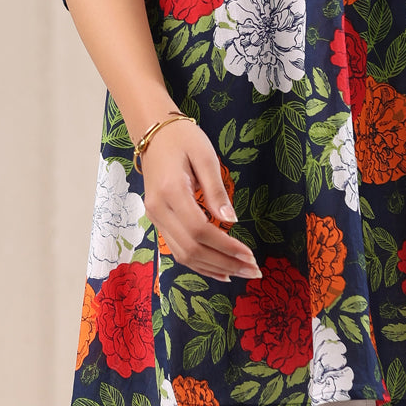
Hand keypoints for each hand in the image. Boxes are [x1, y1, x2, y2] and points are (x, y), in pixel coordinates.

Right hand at [140, 118, 261, 282]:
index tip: (249, 254)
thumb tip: (232, 220)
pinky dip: (198, 263)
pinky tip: (218, 270)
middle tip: (252, 271)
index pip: (200, 230)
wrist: (152, 131)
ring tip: (239, 274)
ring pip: (182, 255)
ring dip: (213, 268)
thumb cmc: (182, 138)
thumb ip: (217, 190)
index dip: (225, 246)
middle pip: (191, 249)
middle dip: (224, 263)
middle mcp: (159, 210)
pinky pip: (178, 249)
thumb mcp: (205, 156)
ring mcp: (155, 217)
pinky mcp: (158, 220)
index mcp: (171, 192)